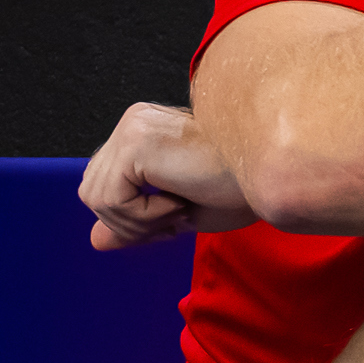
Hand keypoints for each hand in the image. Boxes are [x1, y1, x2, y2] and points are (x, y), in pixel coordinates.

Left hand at [80, 100, 252, 249]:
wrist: (270, 175)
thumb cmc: (240, 189)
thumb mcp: (177, 213)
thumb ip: (133, 222)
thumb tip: (95, 241)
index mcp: (144, 128)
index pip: (106, 182)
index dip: (131, 215)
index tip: (171, 223)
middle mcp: (134, 121)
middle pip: (93, 190)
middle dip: (129, 222)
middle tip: (174, 223)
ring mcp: (132, 127)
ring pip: (98, 198)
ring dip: (140, 222)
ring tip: (179, 211)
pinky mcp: (135, 143)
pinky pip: (112, 199)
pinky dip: (144, 216)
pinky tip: (179, 202)